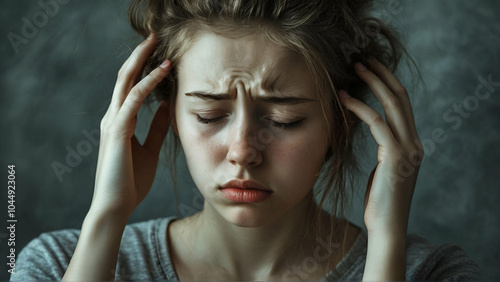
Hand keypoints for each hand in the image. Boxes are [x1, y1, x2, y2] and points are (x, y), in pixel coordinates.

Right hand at [90, 34, 171, 217]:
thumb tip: (167, 107)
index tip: (161, 54)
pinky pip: (133, 100)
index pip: (131, 87)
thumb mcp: (149, 149)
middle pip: (124, 77)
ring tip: (156, 44)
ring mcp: (112, 122)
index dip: (144, 68)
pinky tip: (162, 71)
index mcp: (120, 121)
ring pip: (125, 82)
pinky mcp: (116, 131)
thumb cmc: (131, 182)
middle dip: (139, 55)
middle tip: (154, 36)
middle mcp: (113, 117)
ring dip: (142, 61)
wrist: (116, 206)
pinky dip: (147, 83)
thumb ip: (156, 128)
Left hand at [339, 58, 423, 236]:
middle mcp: (415, 142)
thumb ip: (385, 148)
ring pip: (392, 104)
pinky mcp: (396, 156)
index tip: (370, 69)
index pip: (402, 104)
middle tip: (362, 58)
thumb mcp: (383, 168)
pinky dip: (359, 107)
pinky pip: (376, 122)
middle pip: (400, 97)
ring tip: (353, 68)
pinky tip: (342, 99)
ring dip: (372, 82)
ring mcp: (408, 148)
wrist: (387, 227)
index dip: (387, 83)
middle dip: (382, 74)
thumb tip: (373, 130)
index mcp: (412, 143)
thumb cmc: (379, 201)